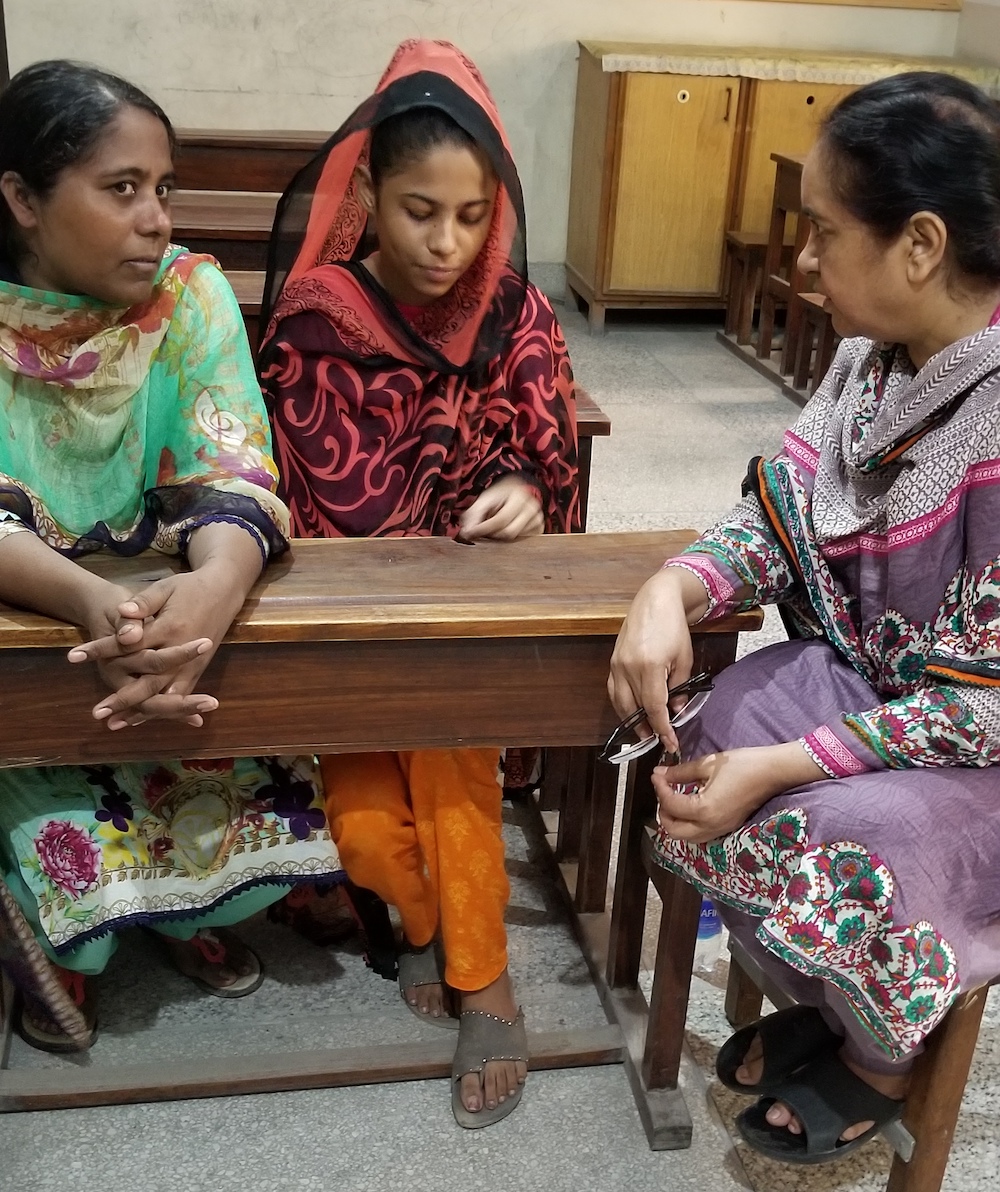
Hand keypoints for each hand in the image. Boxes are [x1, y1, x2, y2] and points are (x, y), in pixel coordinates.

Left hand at [69, 566, 245, 729]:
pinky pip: (178, 696)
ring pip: (165, 696)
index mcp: (171, 629)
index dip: (101, 650)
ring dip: (141, 713)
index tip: (74, 657)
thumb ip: (143, 603)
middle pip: (149, 682)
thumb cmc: (190, 588)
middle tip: (97, 713)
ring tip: (114, 725)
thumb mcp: (165, 588)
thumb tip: (122, 612)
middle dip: (122, 699)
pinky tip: (139, 720)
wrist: (224, 592)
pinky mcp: (197, 671)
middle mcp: (182, 652)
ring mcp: (192, 665)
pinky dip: (160, 711)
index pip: (129, 644)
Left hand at [458, 475, 542, 541]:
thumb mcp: (483, 501)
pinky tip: (506, 530)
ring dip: (500, 538)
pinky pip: (522, 542)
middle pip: (509, 532)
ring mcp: (538, 519)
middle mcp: (532, 507)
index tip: (470, 533)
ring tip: (495, 528)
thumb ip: (473, 516)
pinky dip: (510, 540)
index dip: (483, 529)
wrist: (515, 492)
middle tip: (483, 531)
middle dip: (492, 535)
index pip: (500, 520)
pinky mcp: (539, 529)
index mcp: (518, 496)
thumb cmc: (498, 497)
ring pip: (515, 540)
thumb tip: (466, 534)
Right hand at [608, 567, 704, 753]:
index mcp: (650, 667)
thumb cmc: (673, 627)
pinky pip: (614, 691)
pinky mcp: (612, 662)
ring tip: (645, 731)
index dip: (663, 729)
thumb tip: (675, 711)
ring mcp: (617, 665)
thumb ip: (680, 687)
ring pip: (620, 703)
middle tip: (658, 740)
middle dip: (647, 728)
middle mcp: (628, 668)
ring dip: (631, 720)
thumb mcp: (684, 658)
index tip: (671, 743)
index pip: (654, 708)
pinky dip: (623, 705)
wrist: (655, 601)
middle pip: (635, 709)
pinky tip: (632, 711)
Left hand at [654, 742, 826, 843]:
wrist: (773, 772)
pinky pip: (700, 834)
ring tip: (674, 799)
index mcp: (704, 810)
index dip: (659, 788)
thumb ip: (680, 772)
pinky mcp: (727, 828)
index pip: (670, 805)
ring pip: (687, 837)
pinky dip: (689, 824)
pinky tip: (689, 805)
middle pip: (674, 831)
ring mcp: (721, 830)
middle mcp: (711, 826)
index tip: (657, 774)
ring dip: (675, 821)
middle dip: (663, 812)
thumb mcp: (708, 764)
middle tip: (662, 791)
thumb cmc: (742, 764)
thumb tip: (660, 774)